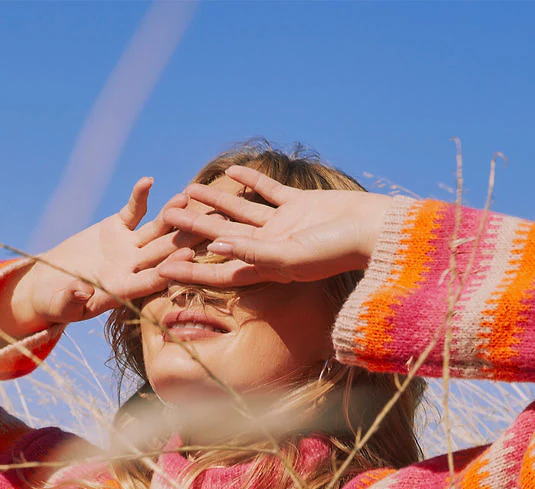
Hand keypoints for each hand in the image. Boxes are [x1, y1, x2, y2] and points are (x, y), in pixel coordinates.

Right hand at [0, 178, 201, 332]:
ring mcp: (127, 248)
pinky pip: (132, 211)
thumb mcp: (60, 304)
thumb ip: (71, 299)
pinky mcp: (117, 229)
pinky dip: (139, 197)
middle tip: (210, 228)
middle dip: (186, 241)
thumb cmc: (53, 303)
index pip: (150, 281)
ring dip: (170, 216)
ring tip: (184, 200)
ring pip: (154, 231)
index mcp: (122, 291)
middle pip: (162, 254)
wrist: (49, 286)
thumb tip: (80, 291)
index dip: (168, 269)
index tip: (187, 258)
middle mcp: (131, 269)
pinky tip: (148, 181)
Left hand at [154, 165, 392, 287]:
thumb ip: (254, 252)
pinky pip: (268, 191)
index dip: (190, 272)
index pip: (219, 272)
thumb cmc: (336, 250)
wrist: (374, 230)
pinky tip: (230, 170)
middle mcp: (270, 248)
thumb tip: (215, 246)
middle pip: (222, 239)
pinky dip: (250, 181)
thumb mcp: (292, 256)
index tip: (159, 268)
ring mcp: (284, 226)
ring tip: (186, 191)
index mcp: (266, 268)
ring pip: (239, 213)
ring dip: (214, 202)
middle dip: (192, 231)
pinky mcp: (299, 205)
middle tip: (164, 218)